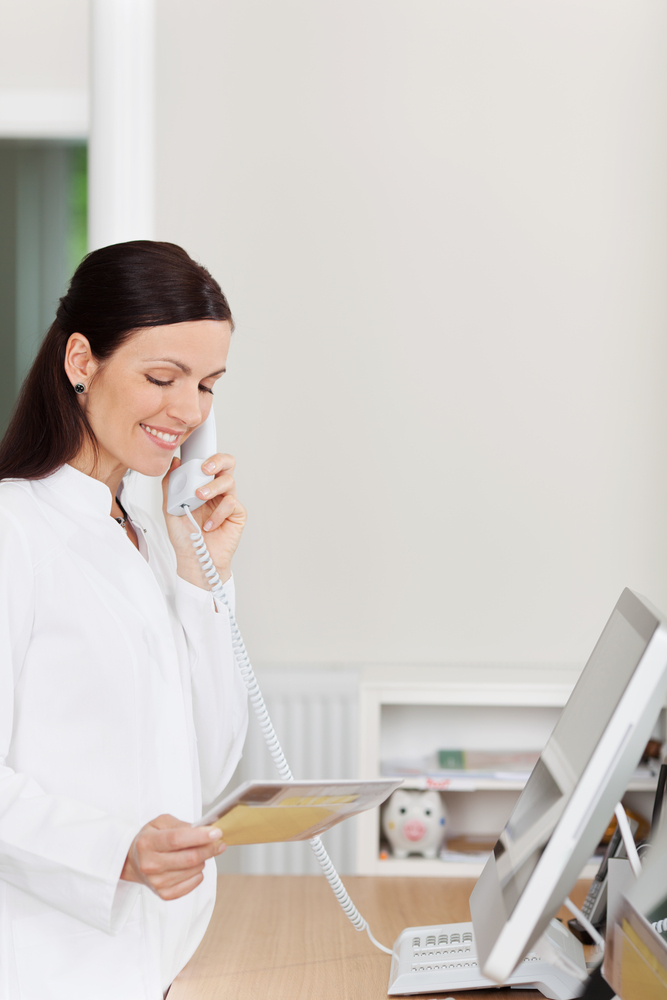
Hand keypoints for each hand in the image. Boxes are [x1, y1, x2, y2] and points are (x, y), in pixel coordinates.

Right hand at [120, 814, 225, 899]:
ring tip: (197, 852)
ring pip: (193, 870)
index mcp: (147, 843)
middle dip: (209, 848)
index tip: (216, 832)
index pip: (177, 839)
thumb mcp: (161, 823)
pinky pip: (192, 885)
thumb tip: (204, 830)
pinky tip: (192, 867)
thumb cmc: (150, 839)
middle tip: (219, 842)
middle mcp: (150, 864)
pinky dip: (198, 874)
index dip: (199, 836)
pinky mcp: (164, 894)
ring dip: (203, 860)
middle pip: (189, 858)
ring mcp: (156, 882)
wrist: (133, 861)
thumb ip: (182, 824)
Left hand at [162, 453, 246, 588]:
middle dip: (218, 460)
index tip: (192, 456)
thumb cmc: (184, 537)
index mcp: (202, 486)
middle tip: (205, 468)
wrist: (194, 559)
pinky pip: (231, 503)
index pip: (208, 463)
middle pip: (227, 464)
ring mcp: (228, 502)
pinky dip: (218, 513)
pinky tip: (209, 525)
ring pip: (229, 481)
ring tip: (200, 498)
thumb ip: (170, 485)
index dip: (204, 456)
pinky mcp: (237, 515)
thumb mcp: (170, 508)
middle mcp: (217, 491)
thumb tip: (174, 463)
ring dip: (213, 487)